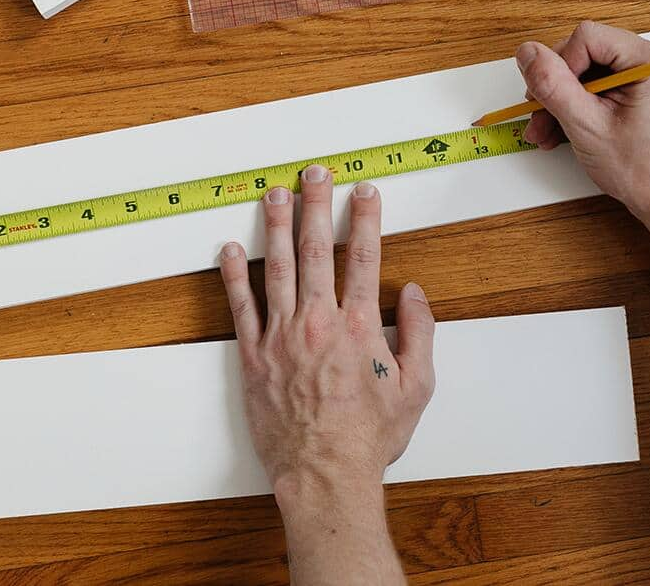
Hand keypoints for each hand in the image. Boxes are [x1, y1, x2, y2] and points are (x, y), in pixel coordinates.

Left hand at [218, 166, 435, 502]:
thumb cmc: (369, 438)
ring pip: (276, 268)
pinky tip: (230, 248)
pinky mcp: (254, 356)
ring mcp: (282, 337)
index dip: (365, 220)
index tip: (365, 192)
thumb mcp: (416, 388)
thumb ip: (420, 335)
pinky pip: (241, 307)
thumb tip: (415, 295)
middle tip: (316, 174)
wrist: (325, 475)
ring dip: (276, 226)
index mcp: (360, 327)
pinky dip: (234, 275)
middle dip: (318, 206)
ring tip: (276, 194)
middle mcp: (318, 322)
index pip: (364, 258)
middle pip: (317, 250)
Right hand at [515, 20, 649, 222]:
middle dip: (558, 87)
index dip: (561, 66)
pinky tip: (563, 129)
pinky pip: (602, 84)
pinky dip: (580, 105)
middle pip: (586, 52)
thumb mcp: (587, 127)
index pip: (588, 37)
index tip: (553, 100)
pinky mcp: (644, 87)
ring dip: (563, 101)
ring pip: (589, 71)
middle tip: (540, 118)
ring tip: (547, 132)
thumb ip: (553, 86)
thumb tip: (527, 53)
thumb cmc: (644, 171)